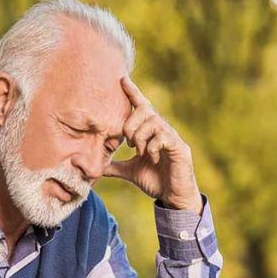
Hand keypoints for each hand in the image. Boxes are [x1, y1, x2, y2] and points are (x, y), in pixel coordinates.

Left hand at [104, 76, 202, 213]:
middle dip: (130, 125)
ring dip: (140, 137)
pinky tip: (152, 158)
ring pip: (152, 121)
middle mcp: (163, 130)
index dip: (133, 93)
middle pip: (145, 109)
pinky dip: (152, 147)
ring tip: (140, 153)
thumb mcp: (130, 171)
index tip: (122, 80)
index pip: (142, 106)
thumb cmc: (156, 182)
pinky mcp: (179, 147)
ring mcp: (172, 137)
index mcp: (151, 132)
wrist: (173, 198)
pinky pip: (162, 136)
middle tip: (128, 143)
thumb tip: (96, 166)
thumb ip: (115, 165)